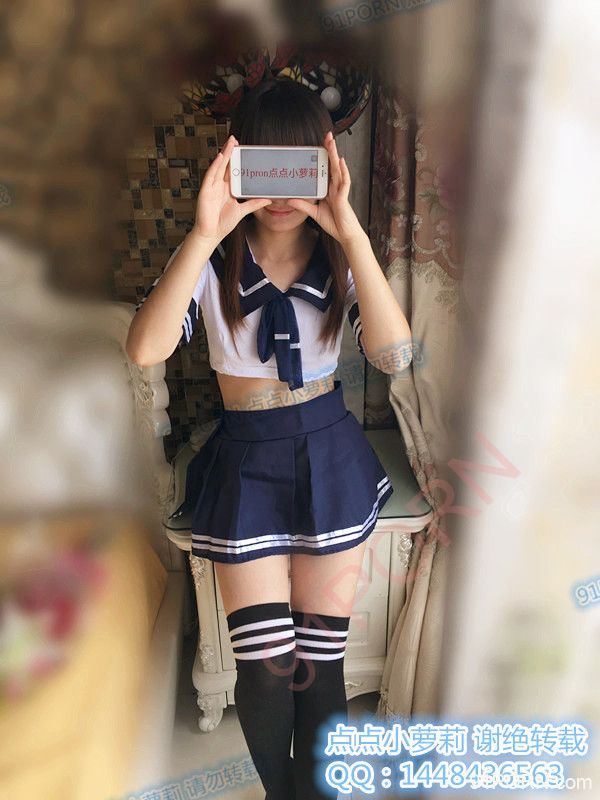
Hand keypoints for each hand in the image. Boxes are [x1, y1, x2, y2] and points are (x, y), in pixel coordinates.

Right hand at [193, 134, 271, 241]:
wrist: (211, 234)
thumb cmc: (223, 223)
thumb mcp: (242, 211)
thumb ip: (254, 204)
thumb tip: (269, 200)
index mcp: (227, 189)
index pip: (232, 170)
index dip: (236, 159)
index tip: (242, 148)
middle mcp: (219, 186)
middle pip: (225, 165)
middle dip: (230, 151)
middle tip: (235, 139)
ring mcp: (212, 187)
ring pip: (218, 167)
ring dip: (224, 154)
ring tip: (230, 142)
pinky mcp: (206, 191)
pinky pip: (211, 175)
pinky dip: (216, 165)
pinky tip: (221, 156)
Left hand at [286, 131, 364, 245]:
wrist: (345, 235)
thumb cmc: (334, 223)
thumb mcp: (314, 213)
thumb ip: (303, 205)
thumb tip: (290, 200)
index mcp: (329, 189)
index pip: (326, 169)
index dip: (324, 157)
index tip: (319, 145)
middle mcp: (335, 187)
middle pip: (332, 165)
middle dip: (330, 150)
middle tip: (327, 135)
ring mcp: (340, 191)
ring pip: (338, 170)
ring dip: (335, 155)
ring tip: (332, 142)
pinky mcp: (344, 198)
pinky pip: (344, 182)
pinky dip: (343, 171)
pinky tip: (341, 161)